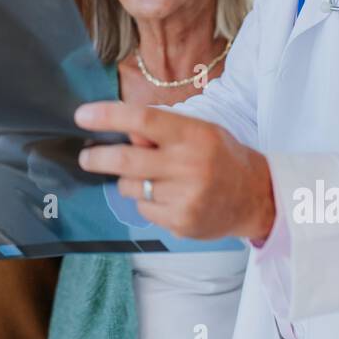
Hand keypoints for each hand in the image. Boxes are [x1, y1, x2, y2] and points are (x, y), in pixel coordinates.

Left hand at [75, 101, 274, 240]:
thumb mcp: (198, 131)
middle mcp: (188, 165)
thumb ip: (161, 129)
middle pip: (126, 161)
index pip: (142, 120)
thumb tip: (122, 131)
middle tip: (85, 156)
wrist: (256, 197)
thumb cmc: (221, 156)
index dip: (108, 117)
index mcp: (192, 135)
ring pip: (130, 187)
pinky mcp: (181, 223)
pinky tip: (168, 197)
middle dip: (97, 158)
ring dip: (129, 180)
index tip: (82, 116)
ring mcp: (184, 197)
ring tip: (151, 177)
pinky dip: (146, 201)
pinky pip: (143, 209)